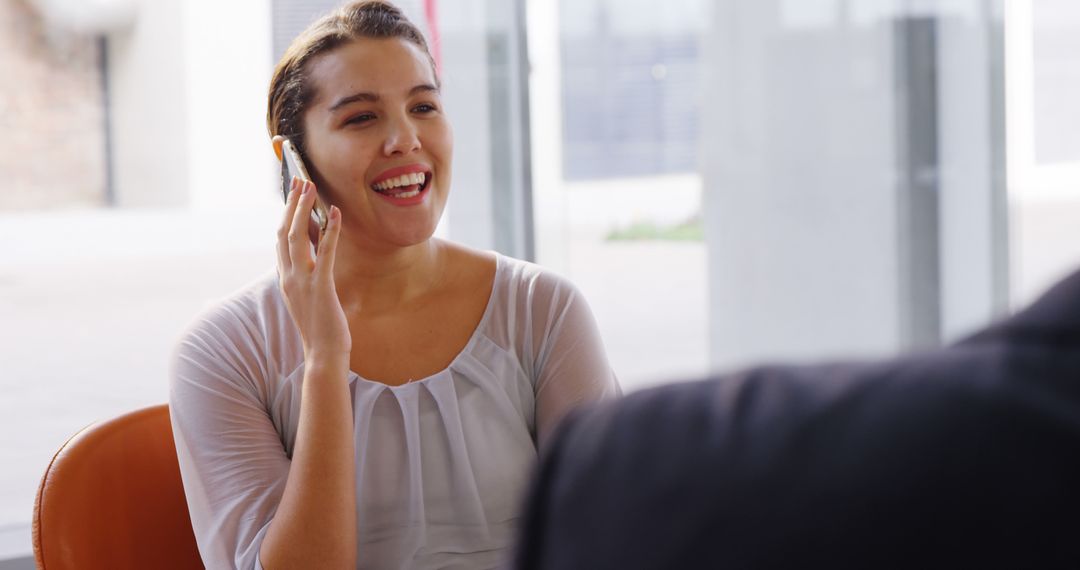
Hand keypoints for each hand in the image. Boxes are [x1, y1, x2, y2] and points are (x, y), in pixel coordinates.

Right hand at [277, 177, 350, 367]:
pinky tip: (336, 214)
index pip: (281, 241)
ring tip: (311, 188)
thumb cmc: (321, 328)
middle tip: (300, 181)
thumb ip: (308, 275)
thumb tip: (316, 251)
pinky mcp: (321, 287)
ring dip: (304, 209)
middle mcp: (288, 277)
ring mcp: (302, 282)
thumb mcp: (309, 297)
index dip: (286, 215)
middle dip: (292, 204)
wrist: (324, 355)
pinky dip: (330, 231)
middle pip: (285, 232)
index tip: (292, 195)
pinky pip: (325, 253)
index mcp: (285, 279)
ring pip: (299, 237)